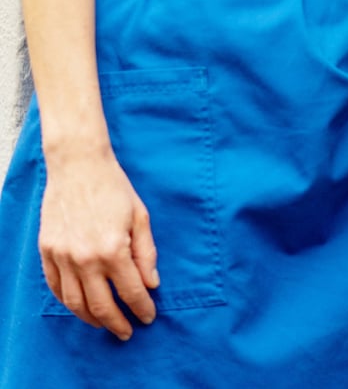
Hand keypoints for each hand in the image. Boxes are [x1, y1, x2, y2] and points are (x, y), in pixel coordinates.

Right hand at [39, 148, 158, 338]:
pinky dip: (68, 302)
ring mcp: (63, 256)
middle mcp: (86, 258)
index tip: (148, 317)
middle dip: (117, 323)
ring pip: (75, 303)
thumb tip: (151, 283)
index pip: (131, 291)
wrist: (78, 164)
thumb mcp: (139, 216)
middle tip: (127, 331)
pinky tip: (80, 305)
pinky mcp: (47, 251)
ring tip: (105, 323)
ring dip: (92, 319)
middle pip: (102, 306)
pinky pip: (56, 288)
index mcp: (113, 249)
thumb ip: (146, 252)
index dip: (142, 308)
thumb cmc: (113, 187)